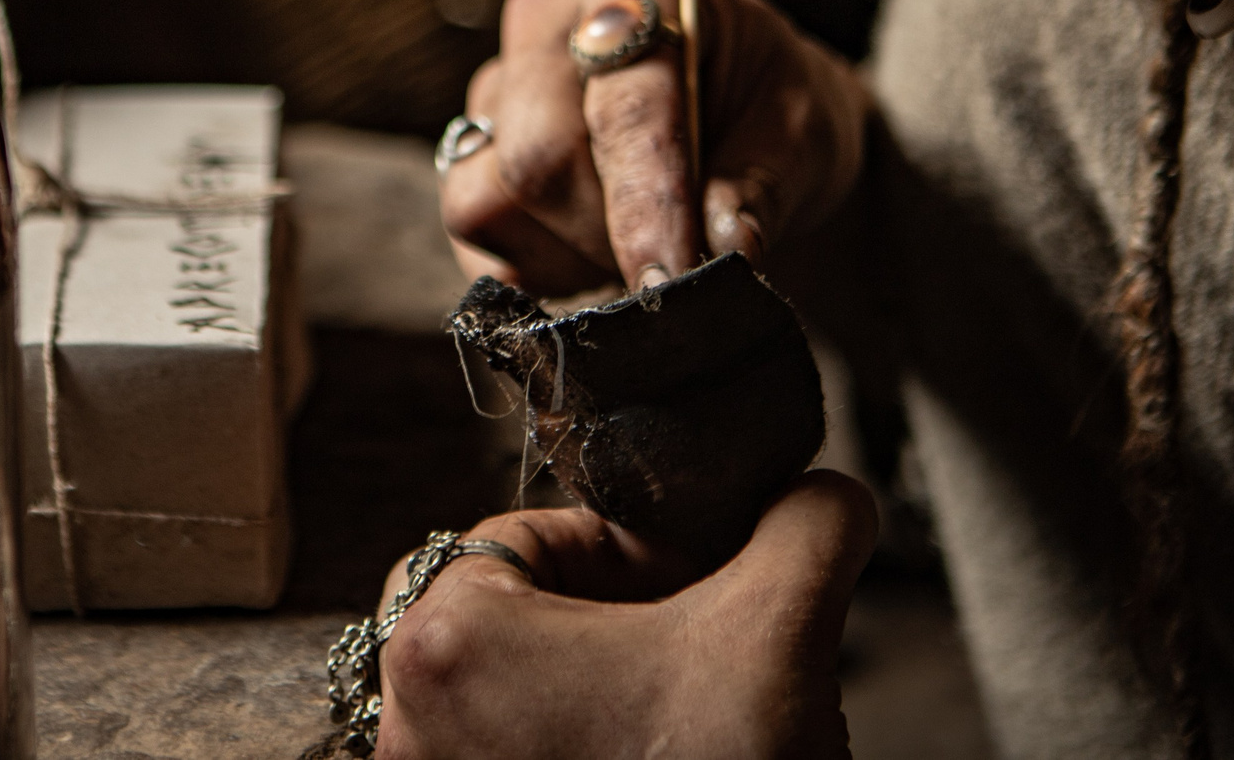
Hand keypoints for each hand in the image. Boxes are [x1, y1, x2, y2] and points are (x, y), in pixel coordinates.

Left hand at [371, 473, 877, 759]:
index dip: (621, 549)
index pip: (523, 538)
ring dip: (593, 700)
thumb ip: (807, 527)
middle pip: (510, 621)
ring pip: (511, 703)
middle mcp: (411, 726)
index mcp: (444, 641)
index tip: (684, 586)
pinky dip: (574, 757)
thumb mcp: (781, 630)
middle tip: (685, 655)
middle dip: (607, 627)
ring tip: (678, 723)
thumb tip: (822, 500)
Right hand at [444, 0, 871, 293]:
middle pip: (540, 153)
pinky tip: (590, 252)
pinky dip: (533, 264)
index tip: (669, 276)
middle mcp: (551, 15)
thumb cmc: (772, 110)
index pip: (627, 104)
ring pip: (491, 194)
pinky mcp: (471, 145)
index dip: (645, 200)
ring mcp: (499, 79)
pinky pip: (472, 226)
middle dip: (607, 232)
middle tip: (675, 263)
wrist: (737, 116)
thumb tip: (731, 245)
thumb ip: (764, 186)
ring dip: (569, 251)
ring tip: (634, 243)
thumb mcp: (803, 136)